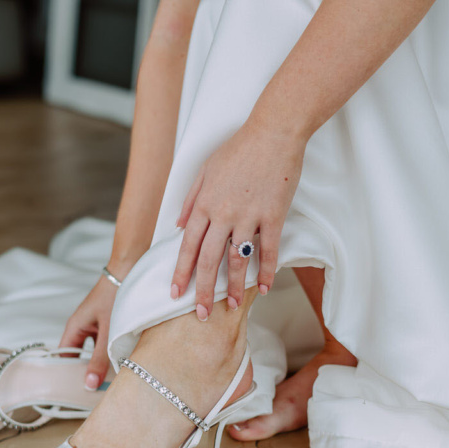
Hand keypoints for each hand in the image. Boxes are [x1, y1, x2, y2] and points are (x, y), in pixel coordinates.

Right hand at [59, 272, 121, 389]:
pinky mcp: (109, 326)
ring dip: (100, 364)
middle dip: (84, 373)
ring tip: (107, 384)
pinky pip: (105, 346)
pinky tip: (120, 365)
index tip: (72, 394)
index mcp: (74, 328)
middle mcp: (82, 328)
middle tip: (92, 394)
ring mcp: (96, 327)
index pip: (63, 357)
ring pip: (93, 352)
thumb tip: (89, 385)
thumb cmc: (115, 295)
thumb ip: (100, 359)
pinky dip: (110, 355)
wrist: (130, 270)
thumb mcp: (108, 331)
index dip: (65, 374)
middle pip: (78, 357)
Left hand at [171, 120, 304, 319]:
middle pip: (208, 261)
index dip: (180, 272)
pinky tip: (266, 288)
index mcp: (204, 204)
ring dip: (234, 287)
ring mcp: (249, 217)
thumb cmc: (239, 147)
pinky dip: (267, 271)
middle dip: (202, 291)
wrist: (273, 131)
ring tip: (231, 307)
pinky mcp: (273, 216)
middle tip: (200, 314)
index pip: (187, 246)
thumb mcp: (205, 168)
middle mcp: (223, 214)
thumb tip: (178, 224)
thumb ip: (191, 199)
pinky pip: (269, 250)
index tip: (175, 293)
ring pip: (237, 261)